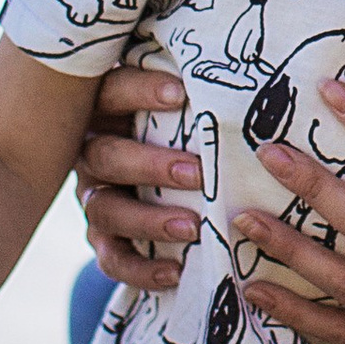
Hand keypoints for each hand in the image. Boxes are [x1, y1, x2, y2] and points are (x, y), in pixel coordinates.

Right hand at [71, 66, 199, 289]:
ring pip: (105, 209)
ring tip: (193, 226)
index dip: (139, 92)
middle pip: (106, 156)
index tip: (180, 94)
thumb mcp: (178, 104)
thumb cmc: (177, 124)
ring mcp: (94, 197)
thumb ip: (194, 91)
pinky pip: (112, 258)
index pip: (111, 93)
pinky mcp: (102, 237)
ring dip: (148, 219)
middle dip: (150, 165)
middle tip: (197, 172)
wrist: (153, 177)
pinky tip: (175, 272)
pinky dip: (140, 269)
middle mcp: (92, 153)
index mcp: (106, 111)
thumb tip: (252, 71)